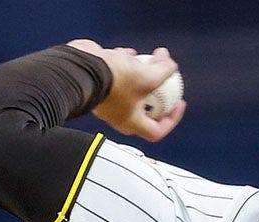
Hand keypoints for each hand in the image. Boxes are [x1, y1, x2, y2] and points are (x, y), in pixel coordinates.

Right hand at [66, 39, 187, 141]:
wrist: (80, 67)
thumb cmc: (114, 79)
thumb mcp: (148, 77)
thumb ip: (164, 72)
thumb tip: (172, 65)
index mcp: (130, 122)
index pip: (156, 131)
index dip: (172, 120)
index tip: (178, 103)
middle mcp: (117, 115)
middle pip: (144, 110)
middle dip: (157, 95)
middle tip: (166, 83)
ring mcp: (107, 99)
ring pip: (128, 89)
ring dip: (140, 75)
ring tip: (147, 61)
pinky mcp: (98, 83)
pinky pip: (114, 75)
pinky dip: (122, 65)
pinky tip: (127, 52)